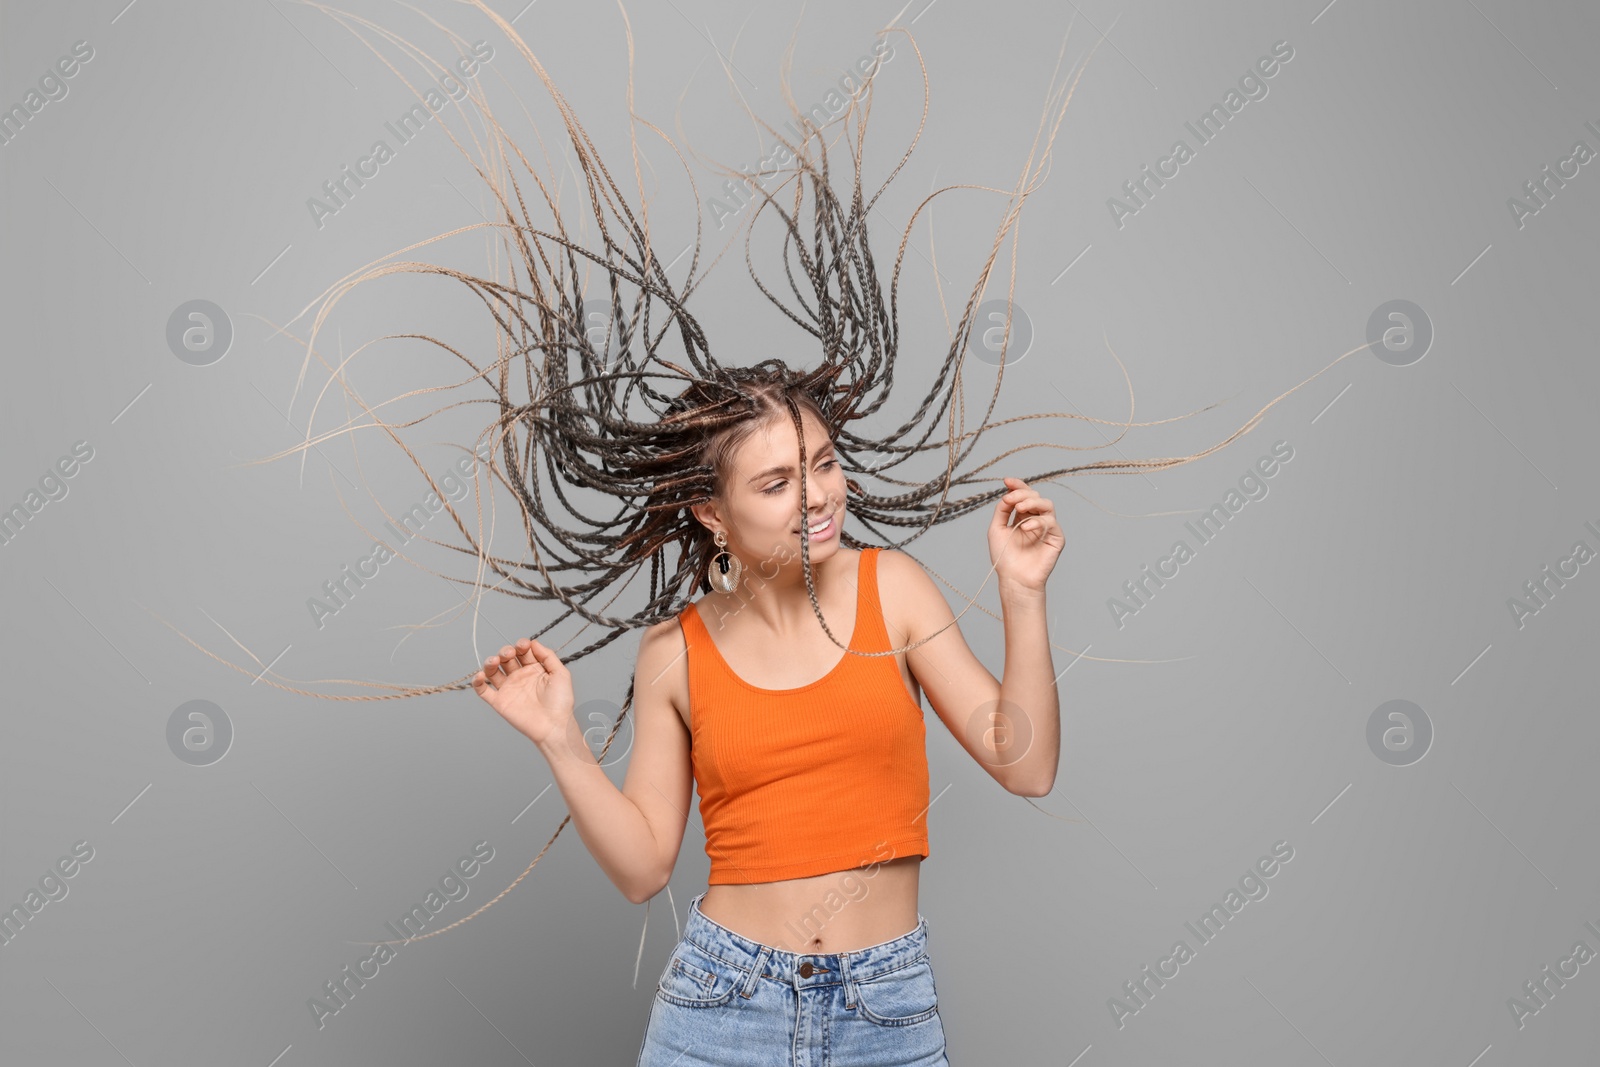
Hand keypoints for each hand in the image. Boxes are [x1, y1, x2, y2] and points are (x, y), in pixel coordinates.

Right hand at [472, 638, 574, 745]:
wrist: (554, 725)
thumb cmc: (560, 702)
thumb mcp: (560, 673)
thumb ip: (548, 656)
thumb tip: (533, 642)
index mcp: (534, 669)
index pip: (523, 651)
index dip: (521, 645)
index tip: (523, 645)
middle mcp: (519, 677)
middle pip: (506, 658)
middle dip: (505, 651)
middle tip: (509, 653)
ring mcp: (508, 689)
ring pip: (492, 671)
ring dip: (490, 662)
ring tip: (494, 661)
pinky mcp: (499, 701)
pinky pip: (483, 690)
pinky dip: (478, 681)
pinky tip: (480, 676)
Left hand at [987, 476, 1062, 593]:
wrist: (1014, 579)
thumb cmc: (1005, 557)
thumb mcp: (997, 529)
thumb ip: (1002, 510)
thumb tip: (1007, 494)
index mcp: (1023, 516)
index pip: (1024, 495)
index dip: (1017, 485)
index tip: (1006, 481)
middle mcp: (1036, 519)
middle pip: (1035, 496)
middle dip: (1022, 494)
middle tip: (1010, 500)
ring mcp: (1047, 528)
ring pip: (1047, 505)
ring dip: (1032, 503)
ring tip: (1019, 509)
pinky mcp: (1056, 538)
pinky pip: (1051, 522)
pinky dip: (1038, 521)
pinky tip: (1025, 526)